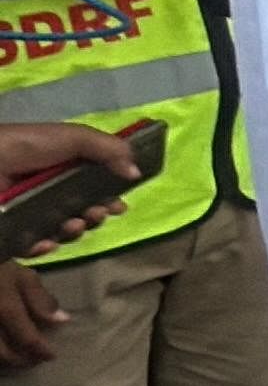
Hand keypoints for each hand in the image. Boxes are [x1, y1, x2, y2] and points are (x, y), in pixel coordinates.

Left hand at [0, 122, 137, 271]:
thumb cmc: (23, 147)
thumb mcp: (71, 137)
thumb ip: (108, 149)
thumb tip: (135, 172)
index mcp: (61, 169)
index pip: (92, 187)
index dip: (109, 197)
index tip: (120, 205)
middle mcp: (47, 192)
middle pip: (82, 212)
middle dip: (96, 216)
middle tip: (97, 213)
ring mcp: (29, 214)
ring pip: (63, 232)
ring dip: (76, 231)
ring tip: (73, 224)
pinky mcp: (13, 234)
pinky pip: (35, 247)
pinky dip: (45, 246)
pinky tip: (46, 240)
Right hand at [0, 263, 66, 366]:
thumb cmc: (0, 266)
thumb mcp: (22, 275)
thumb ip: (40, 298)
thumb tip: (61, 320)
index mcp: (5, 306)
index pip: (26, 337)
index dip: (40, 350)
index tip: (51, 356)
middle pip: (3, 352)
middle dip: (20, 361)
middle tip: (33, 361)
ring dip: (4, 361)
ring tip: (16, 359)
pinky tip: (1, 353)